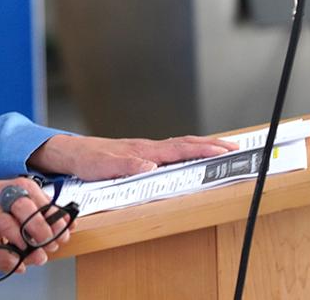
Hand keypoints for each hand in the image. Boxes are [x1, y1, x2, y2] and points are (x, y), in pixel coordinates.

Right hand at [0, 177, 71, 276]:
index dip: (56, 223)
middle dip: (42, 231)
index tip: (62, 235)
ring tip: (37, 256)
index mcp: (22, 188)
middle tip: (49, 244)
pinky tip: (18, 264)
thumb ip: (47, 210)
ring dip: (26, 247)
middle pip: (26, 211)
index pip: (43, 203)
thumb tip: (69, 224)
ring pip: (10, 229)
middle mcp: (5, 198)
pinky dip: (7, 260)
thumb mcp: (25, 197)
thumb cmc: (1, 200)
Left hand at [27, 134, 237, 180]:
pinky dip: (188, 150)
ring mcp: (146, 149)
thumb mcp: (102, 166)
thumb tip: (150, 166)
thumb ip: (125, 165)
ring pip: (180, 145)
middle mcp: (148, 148)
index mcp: (144, 150)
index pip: (180, 149)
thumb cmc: (87, 160)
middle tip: (236, 147)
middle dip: (212, 145)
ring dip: (202, 147)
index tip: (224, 150)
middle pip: (186, 143)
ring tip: (222, 149)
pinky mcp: (142, 155)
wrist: (72, 153)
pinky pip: (171, 151)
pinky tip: (192, 155)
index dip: (203, 149)